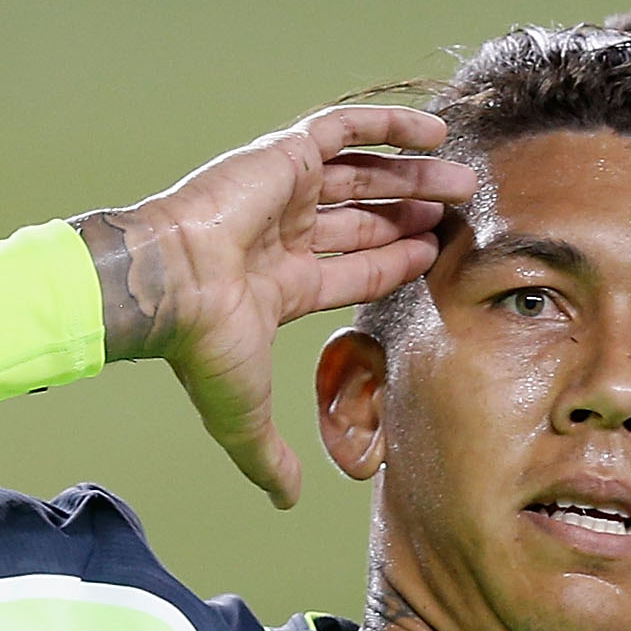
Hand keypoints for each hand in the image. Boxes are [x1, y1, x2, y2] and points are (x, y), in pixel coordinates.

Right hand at [76, 106, 473, 507]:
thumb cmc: (201, 345)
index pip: (349, 269)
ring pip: (361, 176)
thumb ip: (268, 457)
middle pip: (362, 219)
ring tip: (462, 179)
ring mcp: (282, 191)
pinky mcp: (283, 155)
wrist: (169, 285)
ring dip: (411, 177)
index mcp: (277, 284)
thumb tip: (287, 503)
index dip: (393, 264)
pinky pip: (344, 128)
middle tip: (461, 212)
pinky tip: (434, 134)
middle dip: (410, 216)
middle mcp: (281, 234)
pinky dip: (389, 126)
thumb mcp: (243, 415)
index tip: (434, 256)